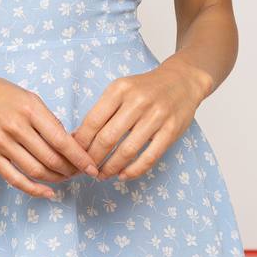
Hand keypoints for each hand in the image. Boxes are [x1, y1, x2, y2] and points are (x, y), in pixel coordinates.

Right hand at [0, 69, 99, 198]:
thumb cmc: (0, 93)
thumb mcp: (29, 97)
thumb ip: (48, 120)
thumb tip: (69, 144)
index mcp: (30, 109)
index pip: (61, 140)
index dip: (80, 157)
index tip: (93, 167)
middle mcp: (16, 127)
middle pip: (51, 159)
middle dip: (71, 170)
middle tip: (80, 173)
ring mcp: (1, 142)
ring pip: (35, 171)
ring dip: (56, 179)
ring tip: (66, 178)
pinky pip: (14, 179)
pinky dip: (34, 189)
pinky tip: (48, 192)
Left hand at [71, 58, 212, 181]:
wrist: (182, 81)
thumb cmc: (145, 88)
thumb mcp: (121, 89)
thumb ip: (102, 111)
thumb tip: (76, 137)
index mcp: (119, 89)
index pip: (93, 121)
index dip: (81, 143)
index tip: (74, 155)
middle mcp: (137, 101)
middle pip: (107, 138)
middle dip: (93, 159)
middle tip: (86, 169)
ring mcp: (156, 116)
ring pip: (127, 150)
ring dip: (111, 168)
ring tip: (102, 175)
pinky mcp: (171, 130)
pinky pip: (149, 157)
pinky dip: (133, 171)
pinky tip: (123, 175)